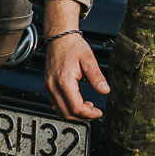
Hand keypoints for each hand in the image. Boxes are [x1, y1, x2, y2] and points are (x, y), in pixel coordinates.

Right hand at [42, 1, 107, 120]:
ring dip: (75, 114)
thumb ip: (97, 76)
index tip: (99, 112)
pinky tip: (78, 102)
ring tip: (88, 107)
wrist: (59, 38)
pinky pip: (57, 105)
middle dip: (83, 117)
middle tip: (95, 112)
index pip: (76, 107)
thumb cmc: (72, 46)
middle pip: (67, 113)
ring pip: (60, 112)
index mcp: (64, 81)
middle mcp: (53, 86)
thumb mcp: (89, 59)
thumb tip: (105, 90)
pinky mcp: (49, 86)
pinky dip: (68, 108)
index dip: (89, 114)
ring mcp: (49, 87)